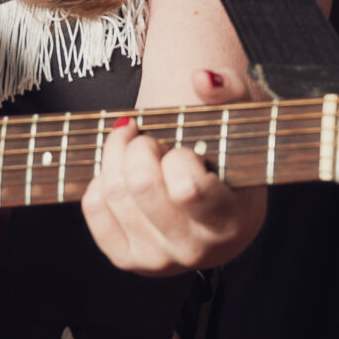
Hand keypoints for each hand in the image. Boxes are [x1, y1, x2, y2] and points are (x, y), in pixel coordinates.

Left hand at [83, 69, 257, 275]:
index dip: (179, 157)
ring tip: (138, 149)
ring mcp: (157, 260)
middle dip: (141, 148)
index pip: (187, 189)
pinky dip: (100, 179)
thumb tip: (201, 78)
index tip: (186, 148)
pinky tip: (121, 172)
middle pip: (141, 185)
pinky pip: (94, 209)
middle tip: (154, 141)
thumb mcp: (244, 126)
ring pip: (113, 194)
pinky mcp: (127, 258)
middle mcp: (192, 249)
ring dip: (117, 156)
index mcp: (227, 221)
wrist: (223, 216)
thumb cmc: (232, 163)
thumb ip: (233, 92)